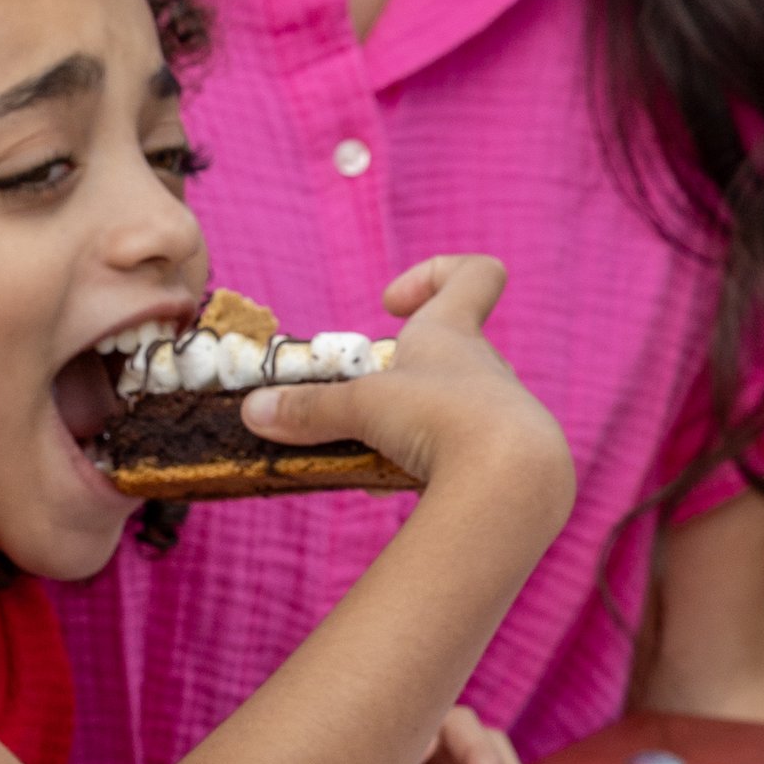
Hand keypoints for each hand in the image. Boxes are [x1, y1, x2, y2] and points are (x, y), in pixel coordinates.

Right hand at [240, 254, 575, 526]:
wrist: (511, 485)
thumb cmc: (440, 419)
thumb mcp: (361, 408)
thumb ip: (309, 409)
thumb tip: (253, 412)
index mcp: (454, 333)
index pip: (476, 274)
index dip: (436, 275)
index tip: (392, 305)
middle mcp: (483, 367)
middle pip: (446, 352)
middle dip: (397, 376)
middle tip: (364, 400)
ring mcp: (497, 415)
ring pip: (446, 410)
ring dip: (405, 428)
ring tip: (369, 455)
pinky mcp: (501, 462)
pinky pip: (454, 456)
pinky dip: (418, 467)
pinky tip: (390, 488)